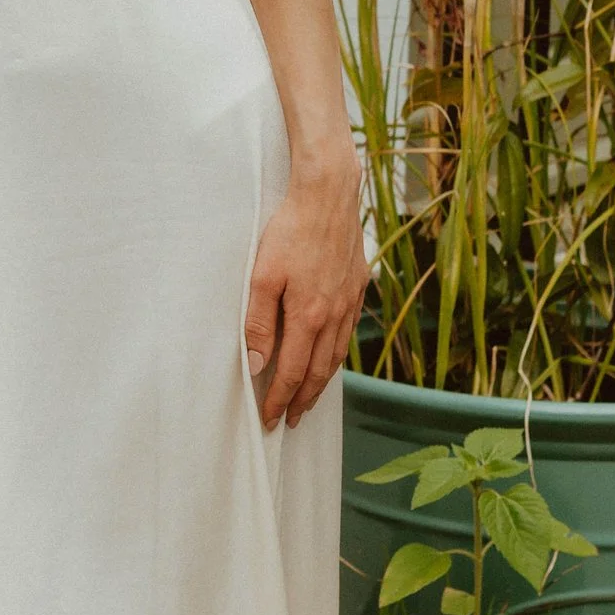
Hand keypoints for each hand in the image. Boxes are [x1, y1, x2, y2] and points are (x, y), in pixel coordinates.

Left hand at [244, 154, 365, 430]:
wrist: (329, 194)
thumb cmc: (290, 231)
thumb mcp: (262, 275)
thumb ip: (258, 322)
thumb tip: (256, 364)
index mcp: (309, 316)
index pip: (292, 372)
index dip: (280, 399)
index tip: (269, 420)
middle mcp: (334, 315)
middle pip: (318, 372)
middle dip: (302, 400)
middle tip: (290, 420)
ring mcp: (349, 301)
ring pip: (336, 355)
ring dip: (321, 381)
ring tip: (309, 397)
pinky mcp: (357, 286)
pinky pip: (349, 331)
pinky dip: (337, 352)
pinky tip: (330, 355)